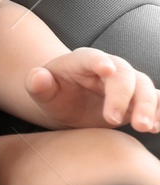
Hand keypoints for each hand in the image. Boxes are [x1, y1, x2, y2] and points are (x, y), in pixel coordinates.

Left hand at [24, 48, 159, 131]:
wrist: (70, 101)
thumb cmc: (54, 93)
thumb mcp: (41, 91)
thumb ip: (37, 83)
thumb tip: (37, 76)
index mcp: (82, 61)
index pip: (93, 57)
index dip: (100, 61)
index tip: (107, 69)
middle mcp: (110, 68)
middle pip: (124, 75)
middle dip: (124, 97)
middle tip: (118, 120)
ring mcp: (127, 83)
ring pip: (145, 88)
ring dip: (149, 106)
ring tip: (145, 127)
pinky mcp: (138, 100)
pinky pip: (156, 101)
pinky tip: (157, 126)